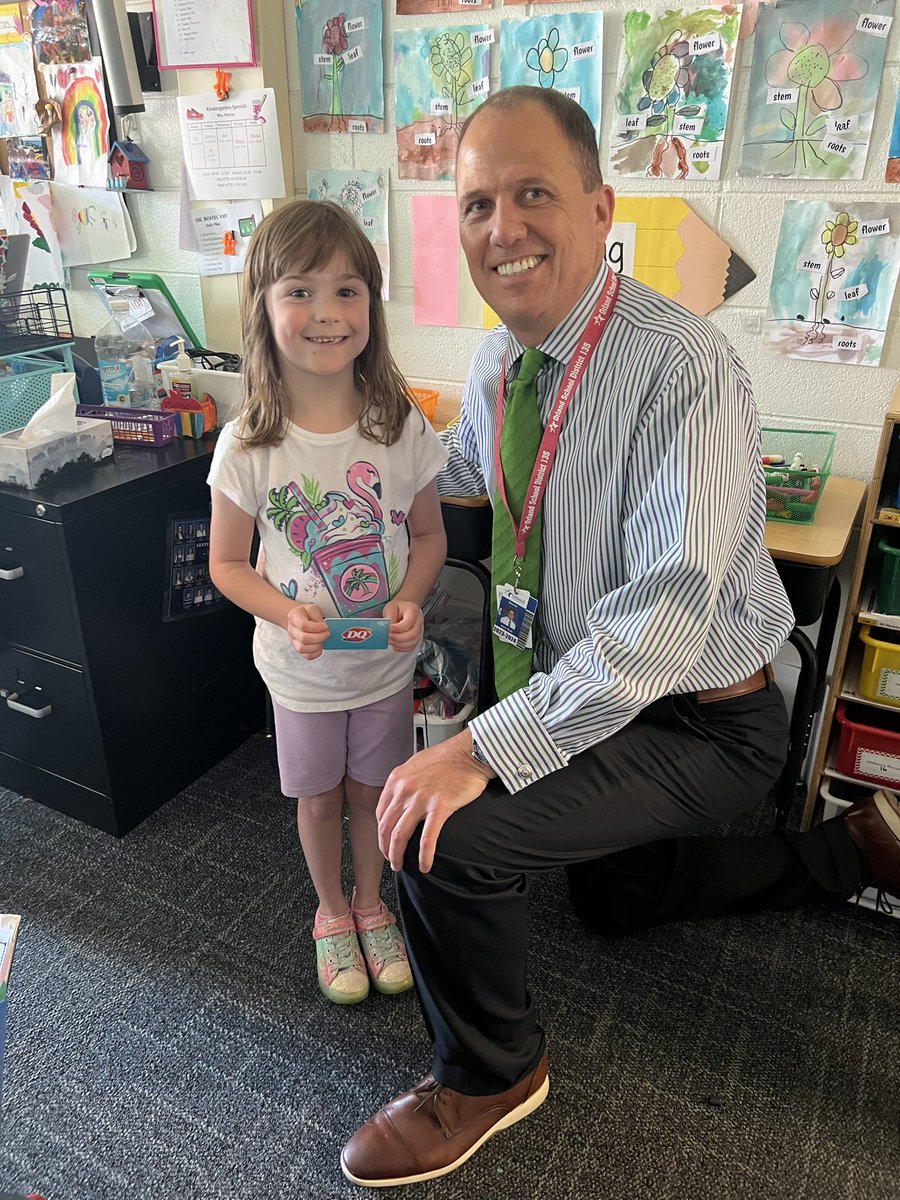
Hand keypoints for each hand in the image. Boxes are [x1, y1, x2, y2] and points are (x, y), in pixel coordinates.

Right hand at [286, 604, 328, 659]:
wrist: (300, 618)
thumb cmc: (306, 614)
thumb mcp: (313, 609)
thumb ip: (317, 617)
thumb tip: (323, 628)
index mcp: (293, 617)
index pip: (303, 626)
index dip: (317, 628)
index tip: (325, 626)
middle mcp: (291, 630)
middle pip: (303, 638)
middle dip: (319, 637)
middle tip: (326, 633)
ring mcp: (293, 640)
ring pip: (303, 649)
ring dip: (317, 646)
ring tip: (323, 640)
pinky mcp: (298, 648)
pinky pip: (307, 656)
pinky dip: (316, 653)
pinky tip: (320, 647)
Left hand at [377, 733, 493, 872]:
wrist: (470, 752)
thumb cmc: (448, 757)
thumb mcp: (416, 764)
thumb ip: (405, 782)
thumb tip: (400, 797)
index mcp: (397, 780)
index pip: (380, 813)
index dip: (381, 833)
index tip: (386, 843)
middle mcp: (404, 790)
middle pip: (386, 827)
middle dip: (386, 849)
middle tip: (391, 860)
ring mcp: (421, 798)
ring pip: (400, 836)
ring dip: (397, 856)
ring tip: (401, 866)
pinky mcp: (440, 807)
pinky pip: (426, 839)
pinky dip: (423, 856)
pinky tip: (424, 866)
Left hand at [383, 599, 423, 652]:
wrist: (404, 609)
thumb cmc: (397, 608)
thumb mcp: (391, 608)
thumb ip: (390, 618)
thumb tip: (388, 629)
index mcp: (413, 611)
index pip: (408, 623)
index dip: (397, 629)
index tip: (388, 629)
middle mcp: (419, 621)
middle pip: (412, 634)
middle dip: (398, 638)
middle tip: (388, 637)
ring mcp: (419, 630)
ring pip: (413, 642)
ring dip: (400, 644)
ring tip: (390, 641)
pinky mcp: (416, 637)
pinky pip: (412, 646)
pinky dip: (403, 649)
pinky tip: (395, 646)